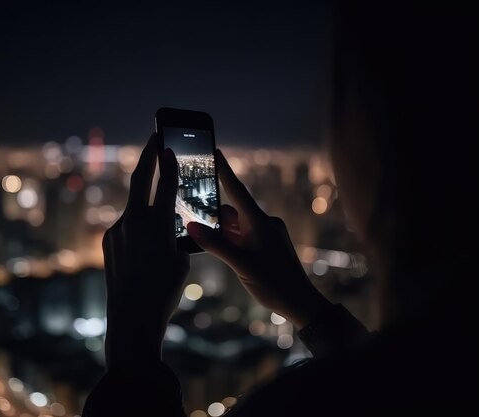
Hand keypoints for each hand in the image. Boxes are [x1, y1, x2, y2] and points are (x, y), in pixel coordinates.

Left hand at [103, 133, 189, 367]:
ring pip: (134, 206)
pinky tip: (146, 241)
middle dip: (148, 156)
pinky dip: (138, 224)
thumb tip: (170, 228)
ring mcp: (117, 230)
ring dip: (145, 200)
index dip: (169, 163)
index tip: (169, 147)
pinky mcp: (108, 240)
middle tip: (154, 138)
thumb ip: (177, 237)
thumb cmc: (164, 292)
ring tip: (157, 204)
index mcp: (157, 225)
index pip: (166, 185)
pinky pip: (126, 225)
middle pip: (139, 179)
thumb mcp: (182, 262)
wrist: (132, 319)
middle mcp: (134, 222)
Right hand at [187, 150, 329, 328]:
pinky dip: (228, 238)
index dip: (224, 170)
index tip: (214, 150)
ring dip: (219, 228)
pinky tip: (215, 245)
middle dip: (211, 210)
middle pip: (232, 210)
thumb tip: (191, 226)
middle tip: (188, 206)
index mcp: (259, 222)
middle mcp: (263, 224)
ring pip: (235, 225)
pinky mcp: (265, 247)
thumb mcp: (241, 264)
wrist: (301, 304)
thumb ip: (215, 245)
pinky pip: (242, 236)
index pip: (237, 190)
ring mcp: (265, 236)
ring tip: (196, 230)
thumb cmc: (275, 284)